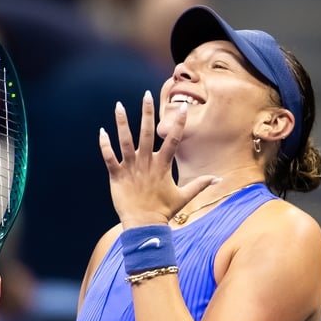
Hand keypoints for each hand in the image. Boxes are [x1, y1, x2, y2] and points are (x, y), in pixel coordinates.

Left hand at [99, 91, 216, 228]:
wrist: (144, 226)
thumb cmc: (164, 211)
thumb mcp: (184, 196)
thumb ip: (200, 185)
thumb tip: (218, 180)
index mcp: (163, 165)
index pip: (173, 140)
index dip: (178, 123)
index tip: (182, 107)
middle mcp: (147, 163)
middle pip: (147, 133)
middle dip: (147, 113)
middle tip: (146, 94)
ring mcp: (131, 168)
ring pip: (125, 141)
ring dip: (122, 123)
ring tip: (118, 105)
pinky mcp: (117, 176)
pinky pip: (109, 157)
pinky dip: (104, 145)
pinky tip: (101, 132)